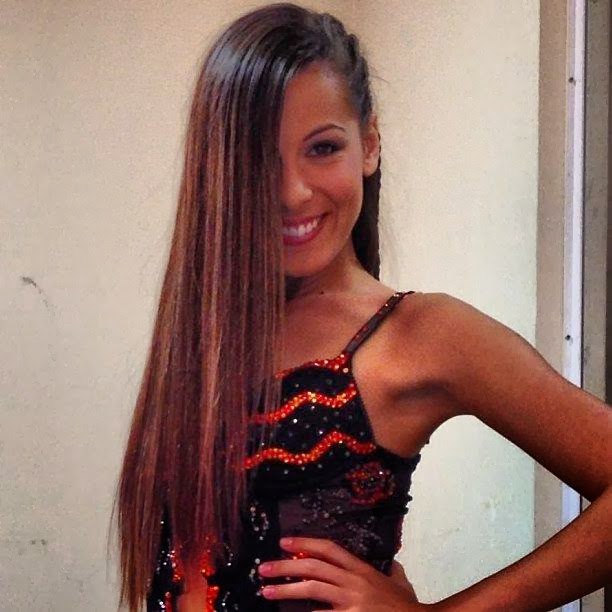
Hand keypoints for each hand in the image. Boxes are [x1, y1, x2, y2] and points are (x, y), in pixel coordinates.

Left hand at [257, 536, 427, 610]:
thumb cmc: (408, 607)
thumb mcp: (400, 583)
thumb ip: (392, 572)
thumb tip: (394, 565)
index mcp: (362, 569)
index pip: (329, 549)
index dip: (305, 543)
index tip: (284, 542)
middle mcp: (354, 581)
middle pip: (314, 567)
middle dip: (286, 566)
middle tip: (264, 568)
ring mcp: (352, 602)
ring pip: (312, 590)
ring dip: (286, 590)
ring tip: (266, 591)